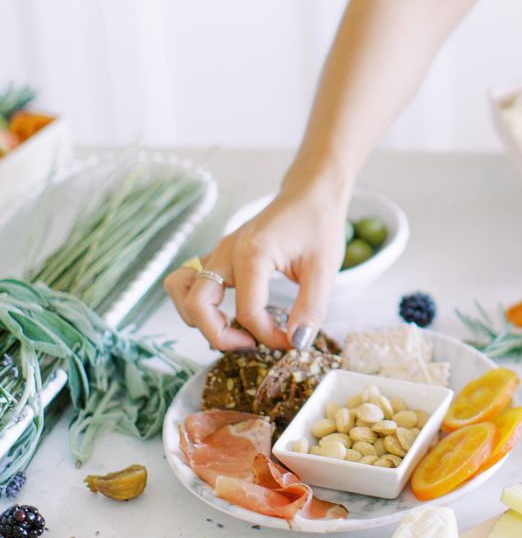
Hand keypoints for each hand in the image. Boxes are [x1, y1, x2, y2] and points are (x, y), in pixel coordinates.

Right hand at [164, 189, 345, 351]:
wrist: (311, 193)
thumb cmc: (318, 224)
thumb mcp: (324, 269)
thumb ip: (311, 308)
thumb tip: (296, 344)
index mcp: (252, 254)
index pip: (246, 312)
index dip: (267, 337)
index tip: (289, 343)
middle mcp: (226, 251)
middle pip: (197, 306)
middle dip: (220, 336)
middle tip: (252, 345)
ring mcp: (218, 252)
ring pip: (181, 291)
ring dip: (198, 319)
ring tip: (232, 329)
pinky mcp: (218, 254)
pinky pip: (188, 280)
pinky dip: (197, 303)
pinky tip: (225, 313)